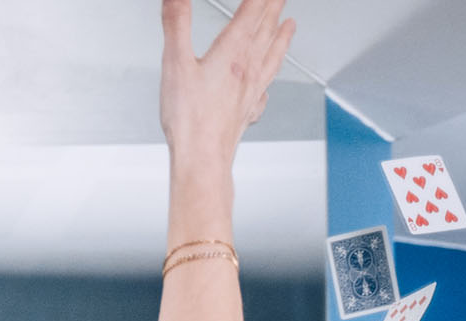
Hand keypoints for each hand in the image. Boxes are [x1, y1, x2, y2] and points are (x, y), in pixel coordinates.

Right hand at [158, 0, 293, 167]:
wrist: (203, 160)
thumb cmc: (191, 120)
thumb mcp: (175, 64)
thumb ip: (177, 24)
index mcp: (232, 54)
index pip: (251, 13)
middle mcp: (248, 70)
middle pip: (266, 30)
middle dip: (275, 8)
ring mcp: (251, 91)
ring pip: (272, 56)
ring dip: (282, 38)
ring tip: (290, 26)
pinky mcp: (247, 111)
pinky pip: (265, 89)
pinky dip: (270, 78)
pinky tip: (268, 82)